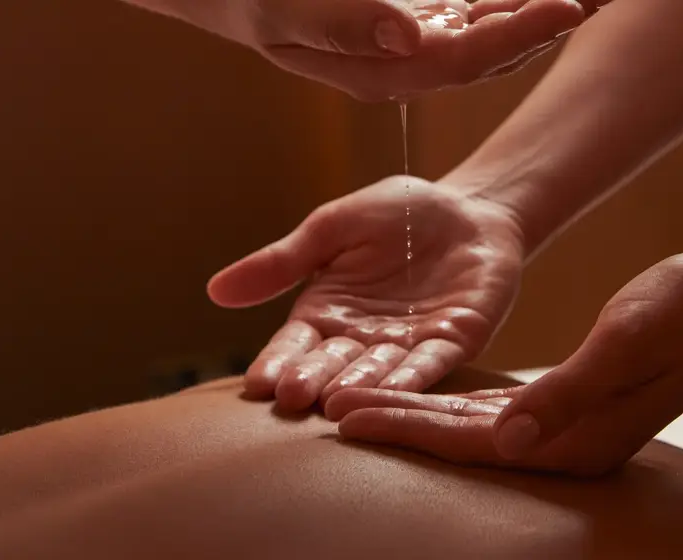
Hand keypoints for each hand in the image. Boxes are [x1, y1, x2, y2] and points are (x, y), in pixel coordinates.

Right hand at [158, 0, 585, 100]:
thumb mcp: (280, 9)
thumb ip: (341, 25)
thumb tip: (411, 36)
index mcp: (378, 71)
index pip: (459, 62)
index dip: (514, 37)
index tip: (567, 7)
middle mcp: (404, 59)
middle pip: (490, 49)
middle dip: (548, 22)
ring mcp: (412, 33)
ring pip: (490, 24)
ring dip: (539, 5)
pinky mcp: (414, 8)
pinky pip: (474, 3)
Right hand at [207, 176, 524, 410]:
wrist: (467, 207)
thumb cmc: (396, 214)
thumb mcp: (332, 228)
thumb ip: (283, 261)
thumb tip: (214, 291)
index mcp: (327, 312)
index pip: (295, 344)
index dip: (278, 362)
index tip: (258, 383)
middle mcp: (362, 338)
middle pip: (331, 364)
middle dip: (313, 381)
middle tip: (292, 398)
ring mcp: (407, 345)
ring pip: (378, 372)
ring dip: (358, 388)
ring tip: (335, 405)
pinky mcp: (452, 342)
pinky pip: (430, 364)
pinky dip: (412, 379)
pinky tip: (394, 392)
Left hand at [329, 226, 682, 474]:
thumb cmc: (682, 313)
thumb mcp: (626, 343)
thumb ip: (567, 395)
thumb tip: (508, 440)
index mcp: (573, 437)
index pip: (469, 441)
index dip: (405, 428)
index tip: (347, 417)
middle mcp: (560, 441)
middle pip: (456, 438)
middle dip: (394, 422)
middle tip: (331, 410)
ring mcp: (560, 425)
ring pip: (467, 424)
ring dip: (412, 412)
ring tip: (357, 401)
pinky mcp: (560, 403)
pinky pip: (489, 408)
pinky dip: (446, 401)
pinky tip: (416, 394)